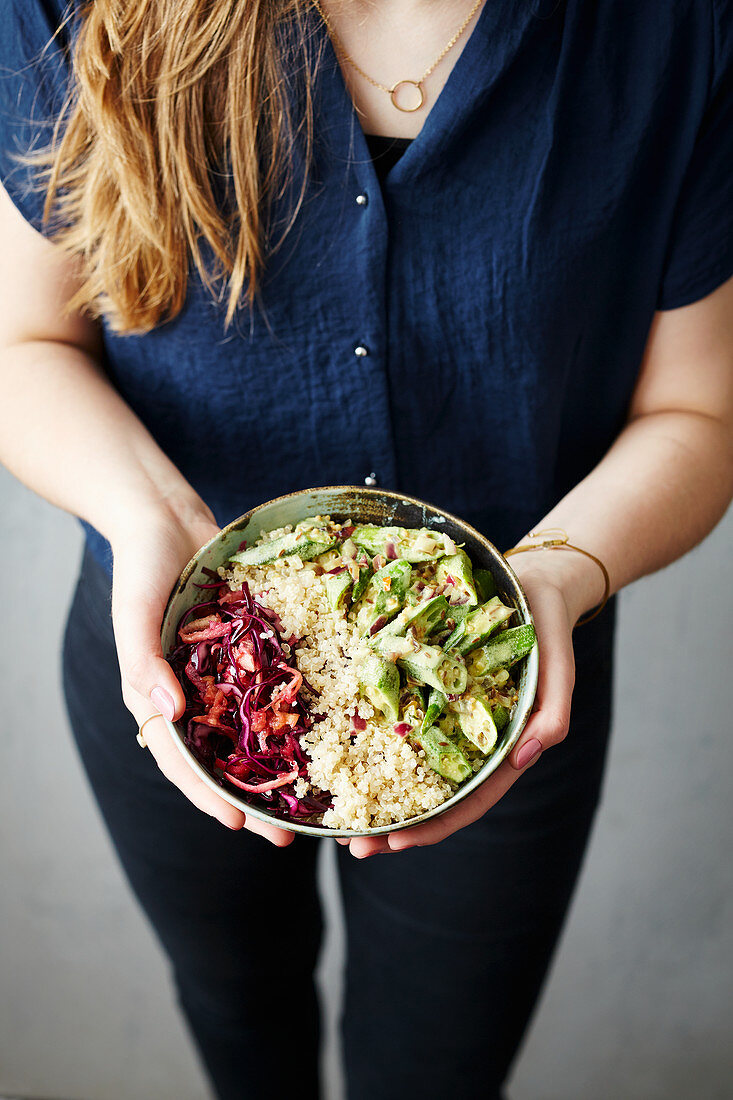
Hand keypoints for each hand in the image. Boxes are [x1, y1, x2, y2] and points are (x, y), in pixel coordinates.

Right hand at [109, 493, 293, 846]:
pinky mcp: (249, 651)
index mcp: (158, 699)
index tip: (240, 824)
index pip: (183, 763)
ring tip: (311, 797)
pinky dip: (290, 714)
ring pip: (250, 733)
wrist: (166, 519)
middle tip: (288, 835)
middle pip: (222, 760)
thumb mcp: (134, 617)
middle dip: (252, 800)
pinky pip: (270, 688)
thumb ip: (144, 666)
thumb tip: (169, 716)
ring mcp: (223, 676)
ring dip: (277, 767)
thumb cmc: (142, 570)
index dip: (209, 798)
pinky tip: (322, 733)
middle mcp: (193, 695)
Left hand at [342, 548, 601, 857]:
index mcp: (505, 743)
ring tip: (339, 816)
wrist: (536, 580)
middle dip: (395, 826)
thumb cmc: (549, 623)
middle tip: (351, 844)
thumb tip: (526, 757)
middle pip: (435, 796)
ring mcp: (450, 715)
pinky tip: (348, 751)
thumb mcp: (560, 663)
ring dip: (381, 794)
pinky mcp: (431, 687)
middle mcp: (473, 737)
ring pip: (414, 767)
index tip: (395, 844)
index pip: (470, 800)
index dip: (434, 826)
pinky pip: (403, 722)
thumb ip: (554, 711)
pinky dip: (378, 743)